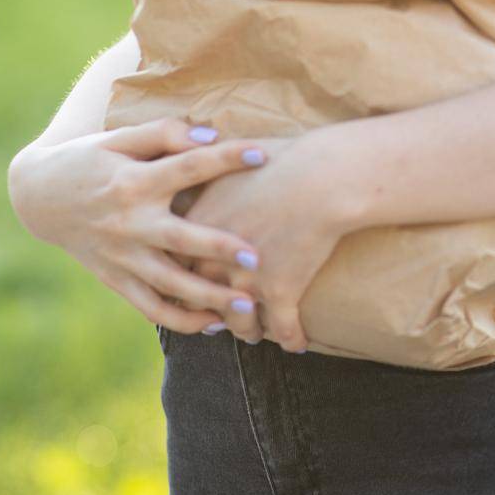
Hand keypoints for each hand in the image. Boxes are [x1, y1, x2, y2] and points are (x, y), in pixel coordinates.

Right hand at [8, 117, 270, 333]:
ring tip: (247, 305)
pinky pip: (151, 307)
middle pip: (180, 239)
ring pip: (169, 285)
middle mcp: (128, 223)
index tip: (262, 154)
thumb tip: (210, 135)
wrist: (39, 197)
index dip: (224, 158)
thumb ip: (163, 133)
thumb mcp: (118, 138)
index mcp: (132, 182)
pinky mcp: (116, 279)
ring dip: (209, 297)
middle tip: (257, 258)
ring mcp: (122, 256)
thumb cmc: (89, 159)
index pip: (186, 167)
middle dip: (219, 249)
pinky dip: (182, 320)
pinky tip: (215, 324)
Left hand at [182, 129, 355, 352]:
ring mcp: (245, 281)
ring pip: (239, 321)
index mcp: (195, 226)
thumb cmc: (280, 157)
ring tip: (254, 333)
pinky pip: (283, 329)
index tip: (190, 279)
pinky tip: (298, 343)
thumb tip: (196, 150)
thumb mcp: (229, 156)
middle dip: (208, 311)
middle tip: (215, 318)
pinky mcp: (280, 293)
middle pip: (199, 298)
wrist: (319, 176)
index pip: (174, 261)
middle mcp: (212, 260)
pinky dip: (292, 338)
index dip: (182, 274)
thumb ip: (206, 164)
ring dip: (247, 330)